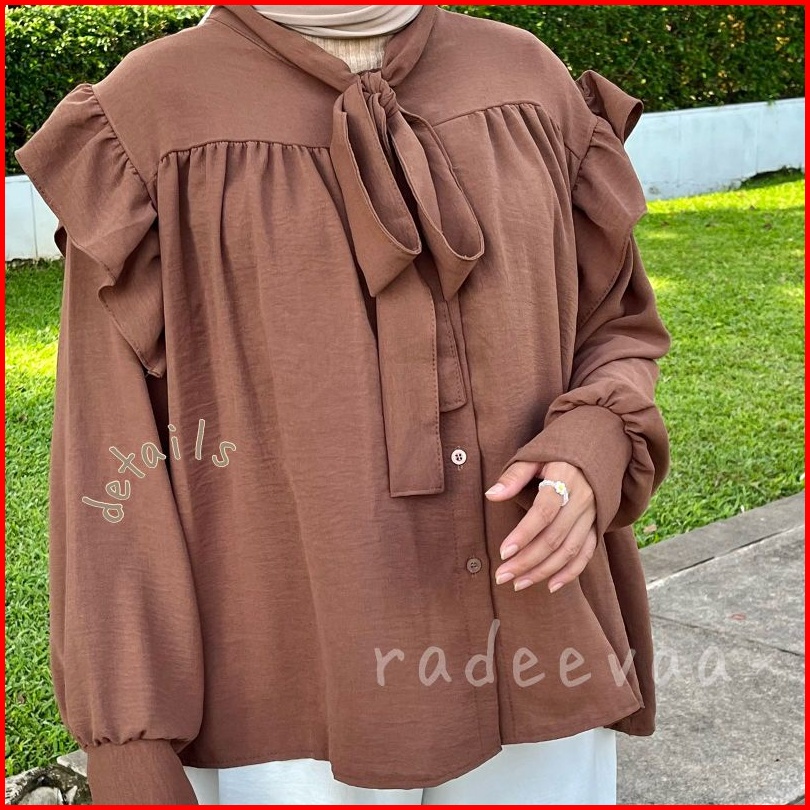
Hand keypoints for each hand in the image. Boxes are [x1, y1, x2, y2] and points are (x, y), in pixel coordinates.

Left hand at [484, 460, 596, 592]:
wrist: (599, 446)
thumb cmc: (558, 451)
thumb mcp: (535, 454)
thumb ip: (514, 476)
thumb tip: (491, 495)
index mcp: (565, 478)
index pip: (543, 511)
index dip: (524, 534)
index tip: (503, 551)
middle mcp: (582, 499)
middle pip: (554, 537)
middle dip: (527, 561)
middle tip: (502, 576)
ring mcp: (592, 515)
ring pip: (569, 550)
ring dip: (543, 571)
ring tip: (517, 583)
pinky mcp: (597, 525)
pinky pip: (586, 553)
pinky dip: (570, 572)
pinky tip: (551, 585)